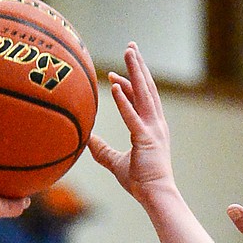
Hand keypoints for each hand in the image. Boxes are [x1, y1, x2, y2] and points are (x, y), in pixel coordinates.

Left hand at [88, 43, 174, 203]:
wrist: (156, 195)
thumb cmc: (140, 181)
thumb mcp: (115, 163)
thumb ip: (102, 150)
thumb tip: (87, 139)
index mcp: (151, 127)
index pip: (141, 98)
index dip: (130, 82)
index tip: (116, 72)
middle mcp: (155, 123)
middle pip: (146, 88)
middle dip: (138, 66)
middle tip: (131, 46)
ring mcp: (153, 129)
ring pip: (144, 94)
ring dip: (135, 72)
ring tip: (128, 53)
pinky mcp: (146, 139)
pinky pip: (132, 116)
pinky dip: (124, 100)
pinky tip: (116, 85)